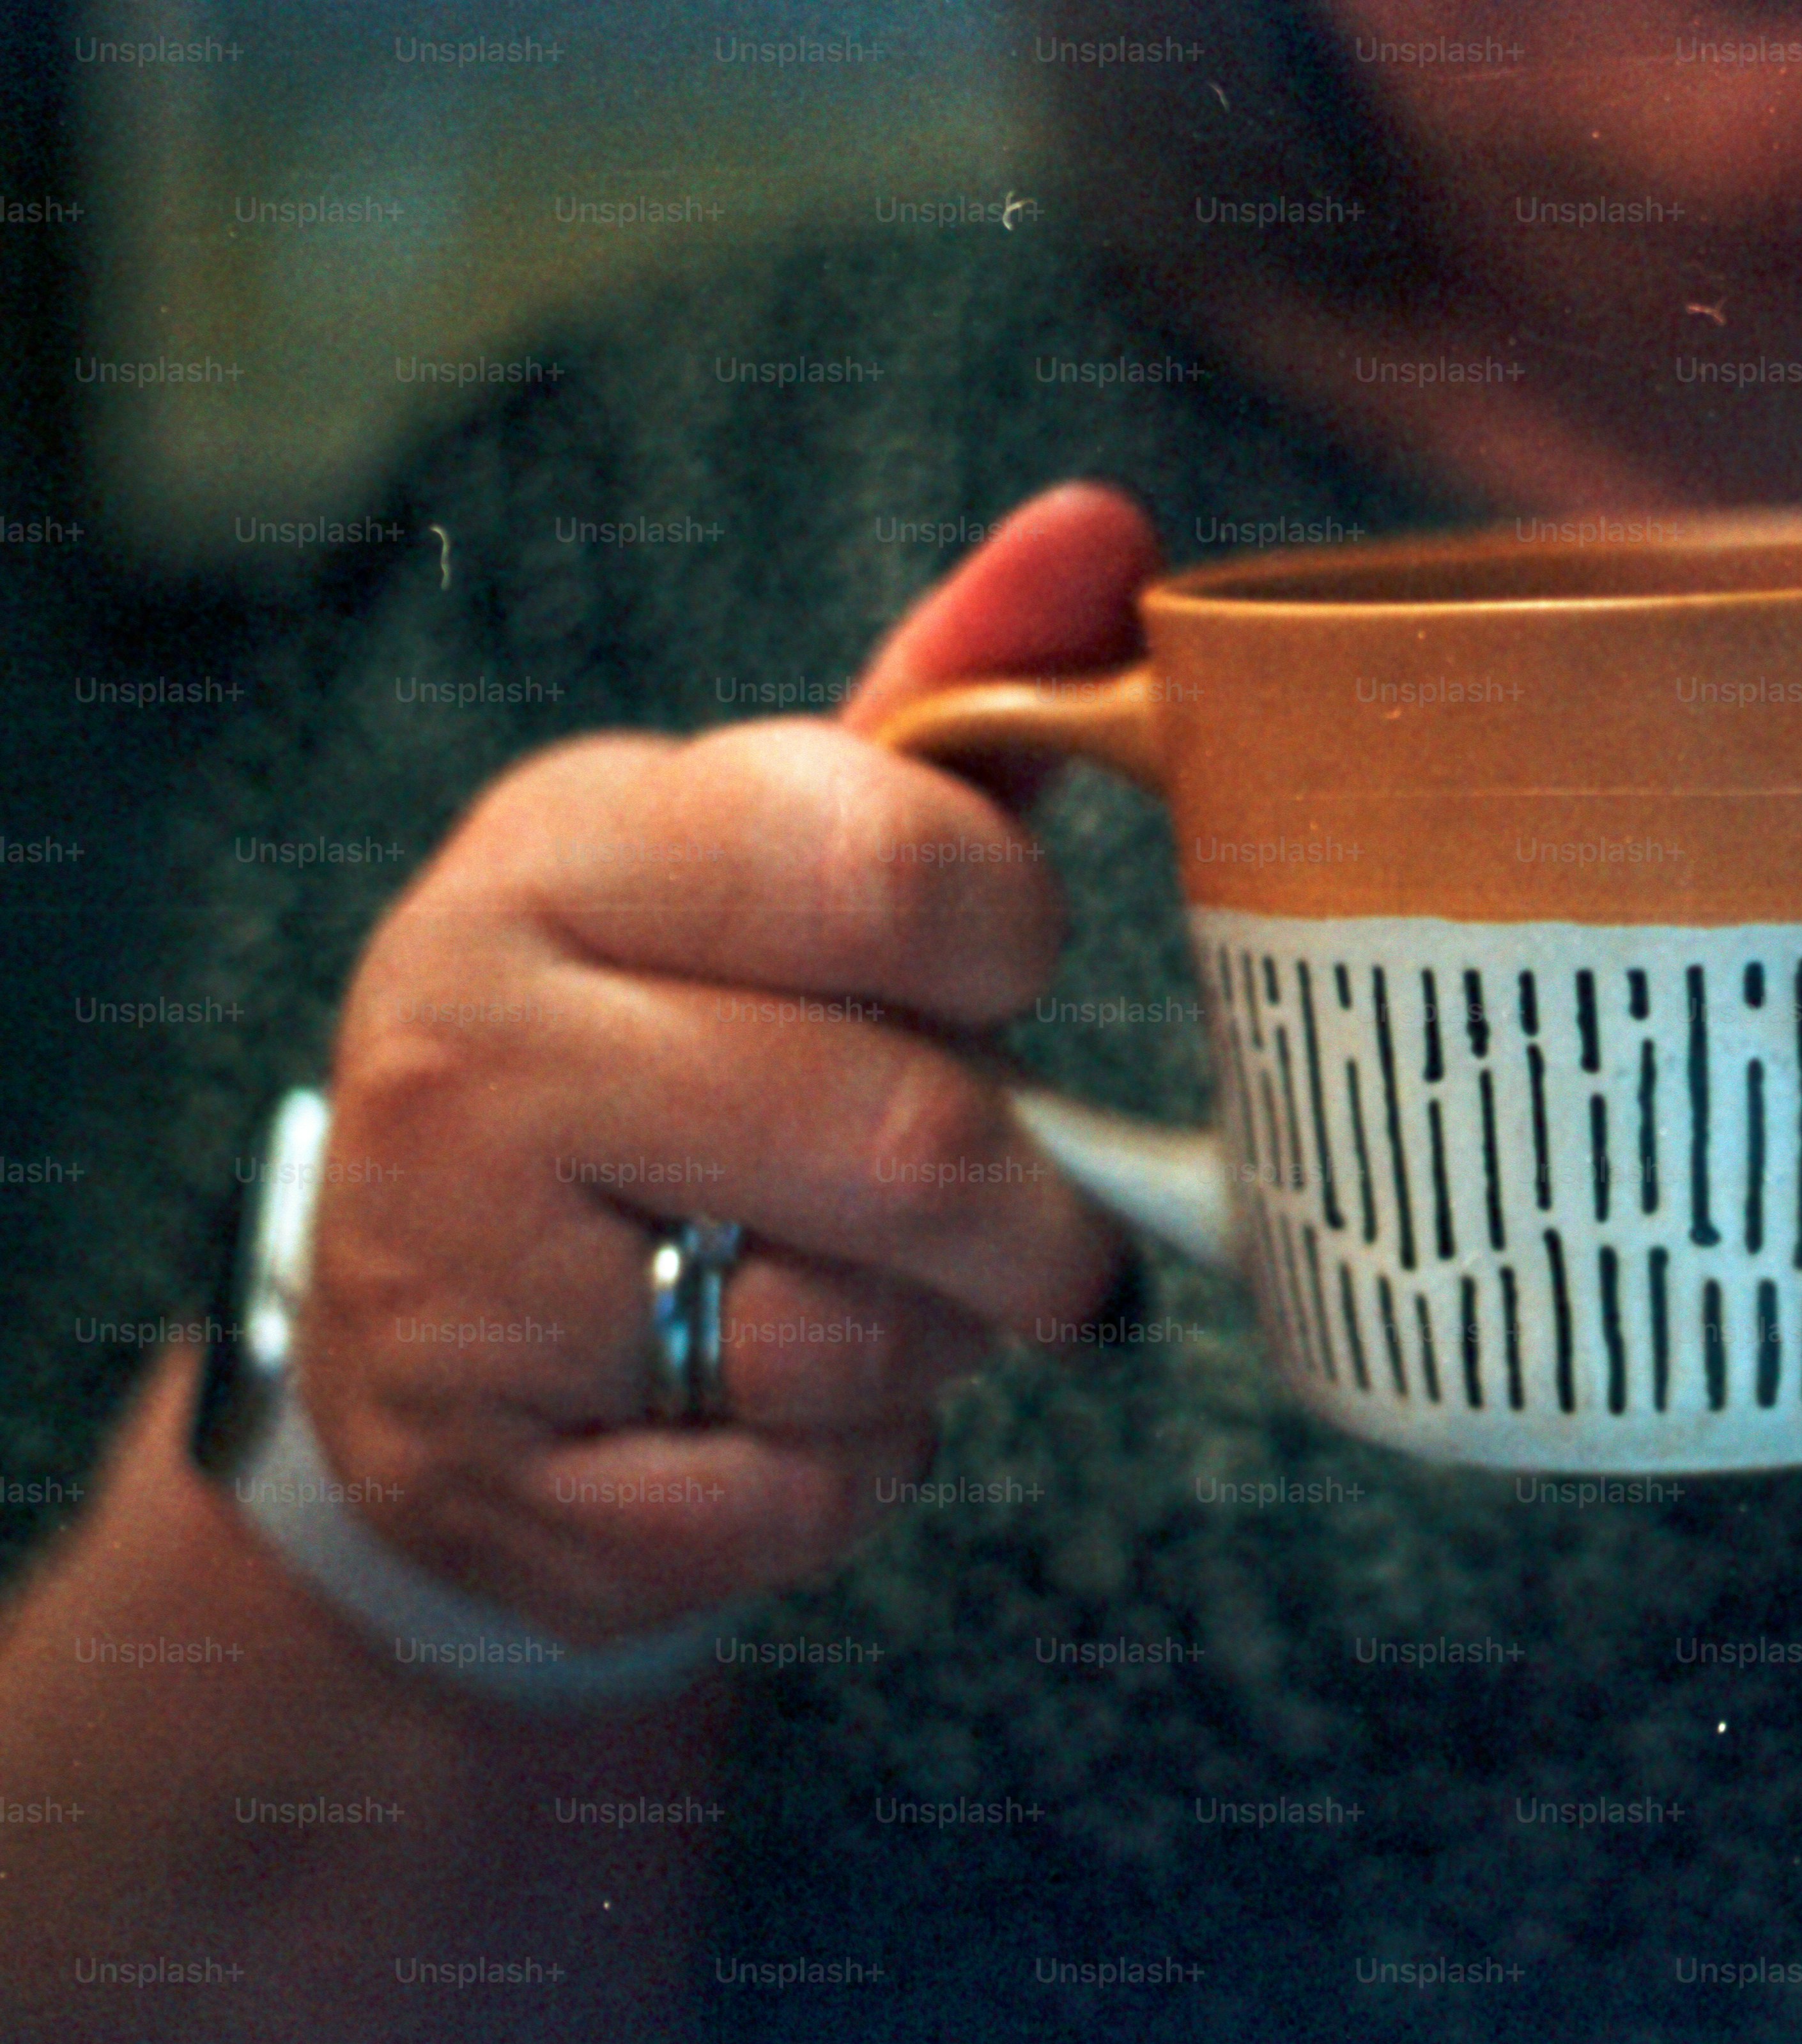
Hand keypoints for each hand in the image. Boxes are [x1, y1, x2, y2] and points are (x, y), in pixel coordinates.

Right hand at [294, 483, 1151, 1645]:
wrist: (443, 1334)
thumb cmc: (679, 1053)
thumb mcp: (781, 859)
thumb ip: (952, 708)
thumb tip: (1108, 531)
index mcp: (567, 849)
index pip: (885, 861)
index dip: (1005, 940)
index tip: (998, 974)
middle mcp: (476, 1045)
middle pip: (907, 1138)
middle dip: (1027, 1206)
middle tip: (1029, 1216)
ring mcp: (459, 1281)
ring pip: (862, 1340)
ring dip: (943, 1345)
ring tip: (886, 1301)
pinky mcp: (498, 1487)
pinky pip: (800, 1505)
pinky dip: (856, 1477)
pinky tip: (787, 1415)